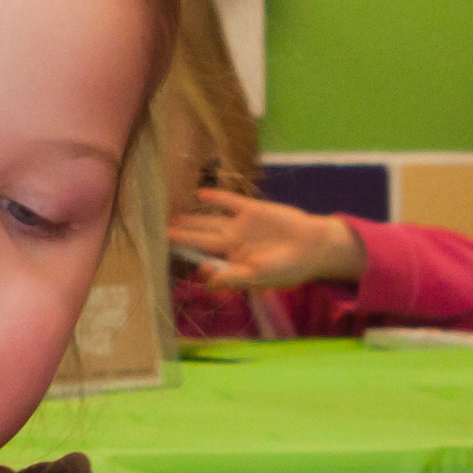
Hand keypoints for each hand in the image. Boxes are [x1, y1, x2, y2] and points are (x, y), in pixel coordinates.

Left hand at [167, 190, 362, 290]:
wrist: (313, 248)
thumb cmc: (287, 269)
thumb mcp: (257, 278)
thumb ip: (230, 277)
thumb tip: (204, 278)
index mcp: (233, 261)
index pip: (203, 258)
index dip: (186, 256)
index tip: (163, 254)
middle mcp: (233, 243)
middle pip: (200, 238)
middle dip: (181, 236)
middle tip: (158, 232)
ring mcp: (241, 226)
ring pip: (210, 221)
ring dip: (192, 218)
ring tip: (172, 216)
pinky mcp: (253, 210)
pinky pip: (230, 203)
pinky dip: (216, 198)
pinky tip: (200, 195)